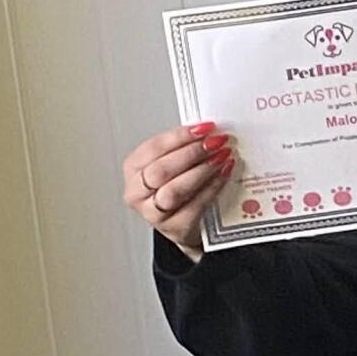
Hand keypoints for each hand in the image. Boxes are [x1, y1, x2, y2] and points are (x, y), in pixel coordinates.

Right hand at [121, 122, 234, 258]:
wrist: (181, 224)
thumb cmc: (174, 189)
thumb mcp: (171, 165)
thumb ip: (182, 148)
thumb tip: (207, 132)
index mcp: (133, 169)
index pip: (154, 148)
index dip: (180, 136)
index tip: (204, 128)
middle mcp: (137, 192)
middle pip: (162, 170)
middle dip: (192, 153)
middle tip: (215, 142)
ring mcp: (153, 213)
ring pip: (175, 190)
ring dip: (202, 171)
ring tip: (221, 158)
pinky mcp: (174, 227)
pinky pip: (194, 206)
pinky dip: (212, 188)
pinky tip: (223, 176)